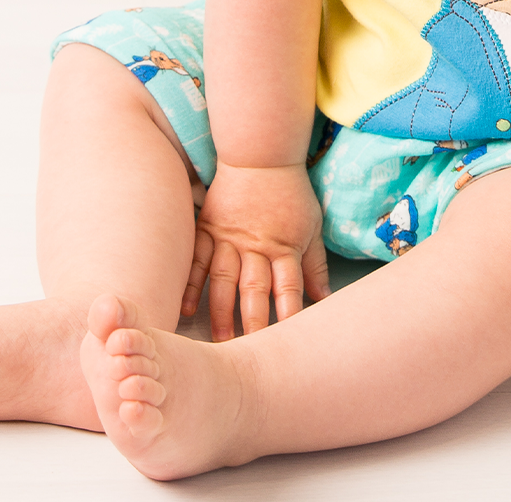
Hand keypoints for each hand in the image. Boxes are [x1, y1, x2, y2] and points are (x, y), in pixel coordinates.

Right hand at [182, 162, 330, 340]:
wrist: (261, 155)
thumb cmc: (291, 192)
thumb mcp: (312, 225)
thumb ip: (315, 264)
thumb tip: (325, 298)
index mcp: (284, 245)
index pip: (287, 287)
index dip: (287, 315)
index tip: (287, 344)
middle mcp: (255, 244)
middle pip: (254, 289)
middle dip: (252, 323)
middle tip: (247, 355)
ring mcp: (228, 237)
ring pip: (224, 279)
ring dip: (221, 312)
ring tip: (219, 343)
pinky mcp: (208, 228)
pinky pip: (197, 259)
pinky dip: (191, 283)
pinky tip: (186, 307)